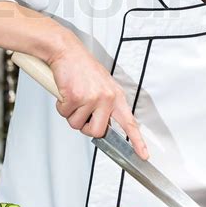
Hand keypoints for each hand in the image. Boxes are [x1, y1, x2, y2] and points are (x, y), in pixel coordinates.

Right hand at [47, 33, 147, 159]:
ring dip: (70, 114)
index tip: (144, 155)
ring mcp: (91, 98)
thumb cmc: (82, 68)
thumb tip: (104, 124)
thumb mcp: (102, 85)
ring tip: (72, 96)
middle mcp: (106, 98)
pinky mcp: (75, 97)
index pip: (129, 122)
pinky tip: (65, 92)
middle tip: (80, 112)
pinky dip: (61, 106)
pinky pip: (65, 114)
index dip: (137, 141)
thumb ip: (106, 104)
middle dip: (86, 126)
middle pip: (97, 132)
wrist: (67, 51)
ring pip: (77, 124)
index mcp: (116, 96)